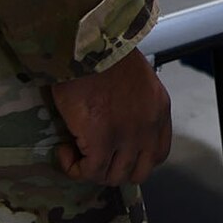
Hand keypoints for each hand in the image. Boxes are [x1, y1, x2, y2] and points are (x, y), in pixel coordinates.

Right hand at [50, 53, 172, 185]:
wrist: (90, 46)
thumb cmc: (106, 55)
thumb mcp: (136, 81)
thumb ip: (135, 105)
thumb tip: (117, 122)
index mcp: (159, 110)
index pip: (158, 153)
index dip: (136, 160)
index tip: (116, 155)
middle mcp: (149, 127)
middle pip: (138, 171)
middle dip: (114, 169)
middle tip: (93, 157)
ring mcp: (127, 136)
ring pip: (113, 176)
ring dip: (92, 170)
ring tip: (76, 151)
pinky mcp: (102, 141)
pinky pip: (89, 171)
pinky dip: (73, 167)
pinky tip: (64, 150)